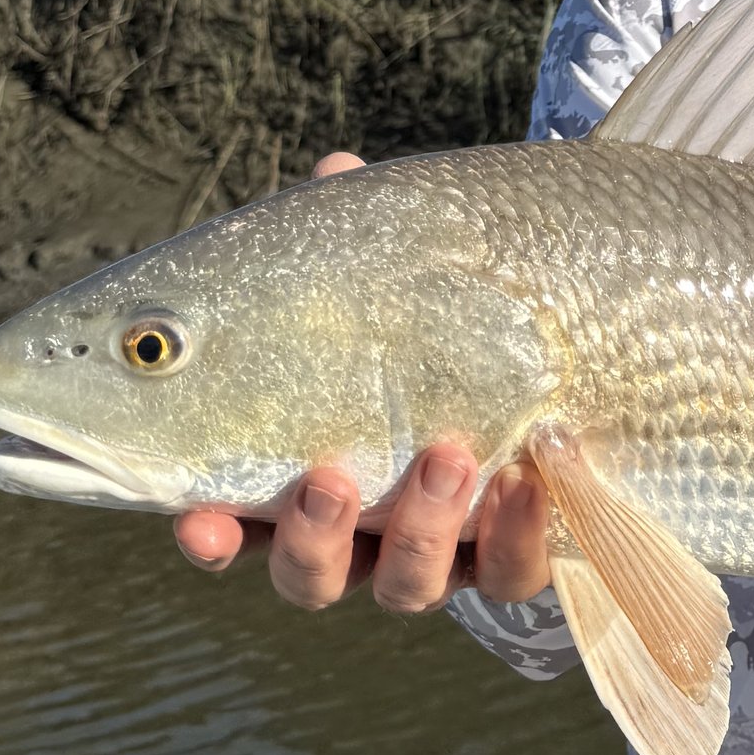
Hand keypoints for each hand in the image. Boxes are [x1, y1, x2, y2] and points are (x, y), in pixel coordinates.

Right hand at [169, 151, 554, 612]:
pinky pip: (509, 573)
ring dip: (420, 529)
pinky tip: (529, 474)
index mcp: (300, 480)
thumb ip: (359, 246)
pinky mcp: (510, 558)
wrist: (558, 363)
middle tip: (329, 479)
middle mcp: (360, 536)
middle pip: (309, 576)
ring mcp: (436, 555)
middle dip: (313, 538)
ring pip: (406, 585)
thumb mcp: (396, 283)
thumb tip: (337, 169)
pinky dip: (514, 532)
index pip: (235, 527)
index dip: (212, 536)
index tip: (195, 517)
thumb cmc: (437, 326)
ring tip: (447, 454)